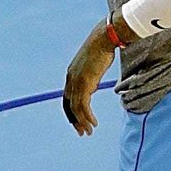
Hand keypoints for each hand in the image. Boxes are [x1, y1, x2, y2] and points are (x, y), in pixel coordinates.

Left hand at [62, 20, 115, 135]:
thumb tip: (92, 87)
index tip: (78, 121)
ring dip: (82, 121)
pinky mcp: (85, 83)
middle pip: (69, 105)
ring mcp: (76, 81)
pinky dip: (88, 116)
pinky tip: (93, 123)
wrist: (104, 38)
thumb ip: (89, 77)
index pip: (67, 98)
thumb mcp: (92, 66)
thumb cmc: (101, 49)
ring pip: (76, 107)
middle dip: (75, 120)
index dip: (71, 111)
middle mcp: (70, 79)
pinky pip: (83, 105)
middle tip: (81, 132)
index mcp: (70, 75)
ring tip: (89, 131)